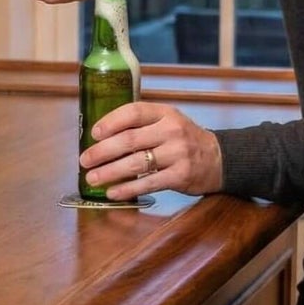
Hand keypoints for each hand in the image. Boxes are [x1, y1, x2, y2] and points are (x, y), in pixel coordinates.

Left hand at [80, 102, 222, 200]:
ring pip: (135, 163)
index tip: (93, 133)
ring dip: (109, 172)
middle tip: (84, 160)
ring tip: (92, 178)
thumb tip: (101, 136)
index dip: (110, 122)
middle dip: (102, 151)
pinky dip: (127, 189)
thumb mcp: (168, 122)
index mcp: (165, 113)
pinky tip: (112, 192)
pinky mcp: (180, 176)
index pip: (133, 111)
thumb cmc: (185, 140)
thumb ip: (142, 124)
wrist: (219, 159)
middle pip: (129, 140)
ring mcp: (177, 153)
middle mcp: (172, 131)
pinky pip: (148, 183)